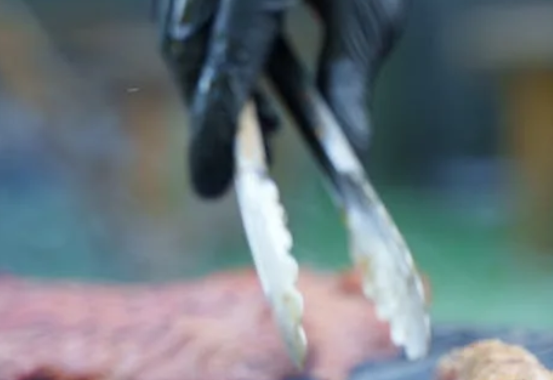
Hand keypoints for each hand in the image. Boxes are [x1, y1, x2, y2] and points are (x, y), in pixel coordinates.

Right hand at [158, 0, 406, 198]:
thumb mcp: (371, 10)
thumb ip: (350, 78)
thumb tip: (351, 153)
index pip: (223, 74)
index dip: (214, 138)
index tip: (211, 188)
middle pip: (187, 54)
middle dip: (208, 113)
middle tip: (229, 165)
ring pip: (180, 30)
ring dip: (207, 81)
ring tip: (257, 121)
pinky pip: (188, 8)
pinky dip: (209, 46)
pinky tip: (249, 71)